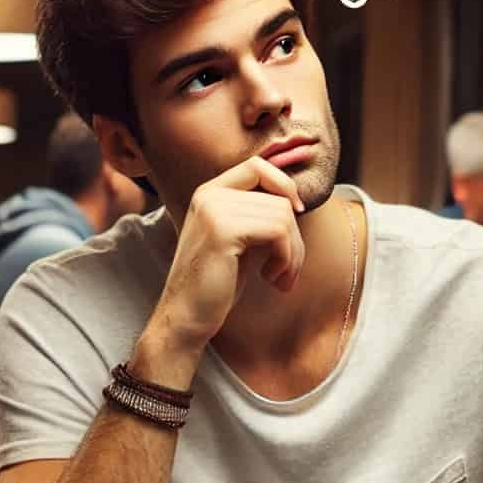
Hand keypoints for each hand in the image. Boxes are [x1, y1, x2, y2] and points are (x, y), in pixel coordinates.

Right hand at [153, 156, 306, 346]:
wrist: (187, 317)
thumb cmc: (217, 284)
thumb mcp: (240, 240)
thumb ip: (258, 215)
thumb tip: (295, 201)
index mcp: (210, 192)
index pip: (258, 166)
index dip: (285, 186)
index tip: (296, 216)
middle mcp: (209, 194)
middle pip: (279, 198)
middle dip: (295, 238)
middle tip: (288, 271)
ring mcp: (214, 210)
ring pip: (283, 215)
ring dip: (293, 253)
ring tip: (280, 278)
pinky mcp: (223, 231)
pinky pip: (277, 232)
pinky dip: (286, 258)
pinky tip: (271, 278)